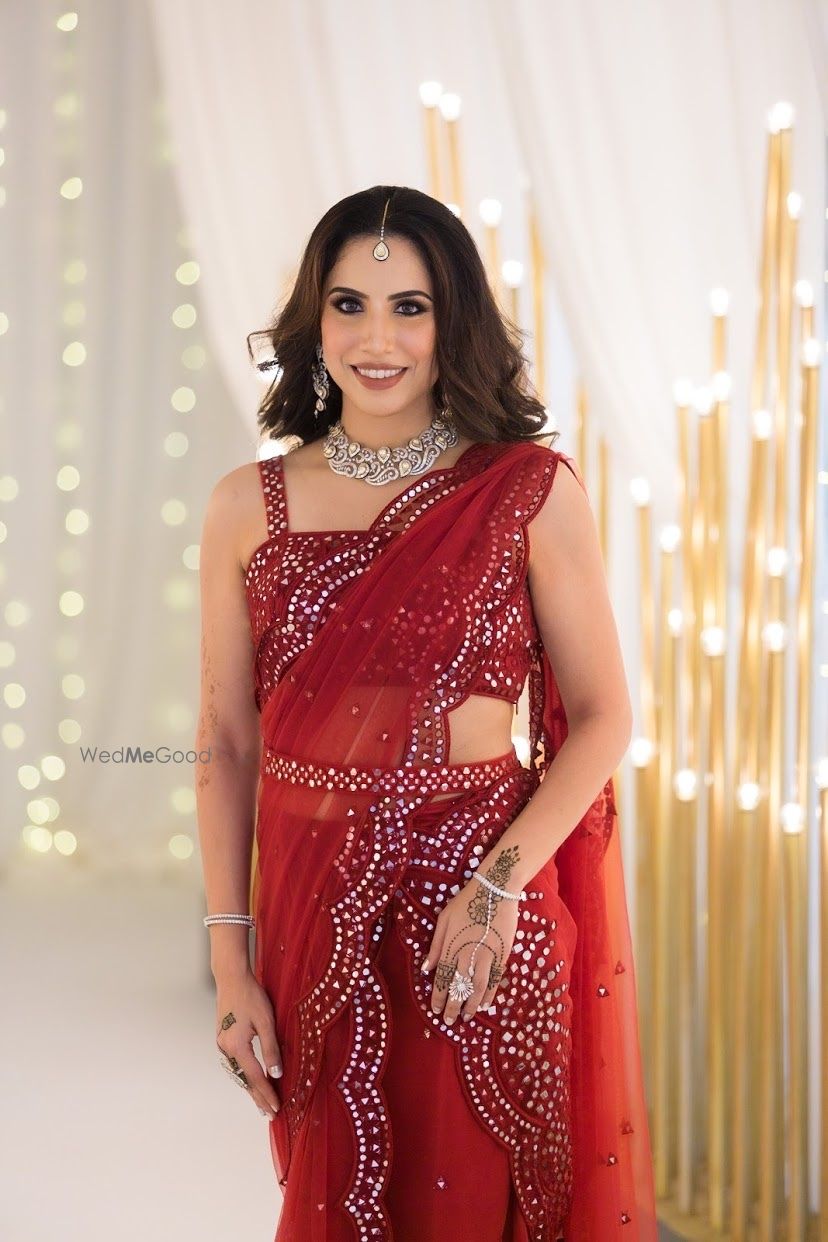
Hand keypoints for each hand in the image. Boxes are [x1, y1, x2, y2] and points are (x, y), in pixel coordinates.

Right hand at [214, 969, 282, 1120]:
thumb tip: (277, 1073)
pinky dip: (244, 1074)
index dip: (267, 1094)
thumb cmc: (251, 996)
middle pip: (244, 1080)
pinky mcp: (222, 1038)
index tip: (276, 1109)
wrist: (231, 978)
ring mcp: (222, 1044)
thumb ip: (271, 1048)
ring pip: (238, 1072)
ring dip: (250, 1087)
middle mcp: (226, 1049)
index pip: (256, 1077)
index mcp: (237, 1046)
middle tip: (269, 1114)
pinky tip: (251, 1079)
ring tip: (262, 1102)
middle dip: (257, 1097)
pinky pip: (235, 1063)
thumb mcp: (266, 1021)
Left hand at [422, 847, 522, 1025]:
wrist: (495, 890)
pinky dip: (490, 994)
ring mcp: (487, 956)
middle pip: (460, 987)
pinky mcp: (503, 954)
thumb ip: (436, 945)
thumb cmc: (465, 902)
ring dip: (471, 1005)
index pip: (443, 979)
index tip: (436, 1010)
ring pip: (478, 988)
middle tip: (450, 1021)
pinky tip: (485, 1004)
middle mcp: (468, 955)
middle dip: (453, 1007)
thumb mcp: (444, 919)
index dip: (439, 997)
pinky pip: (495, 980)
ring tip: (467, 1017)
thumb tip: (426, 968)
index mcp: (451, 946)